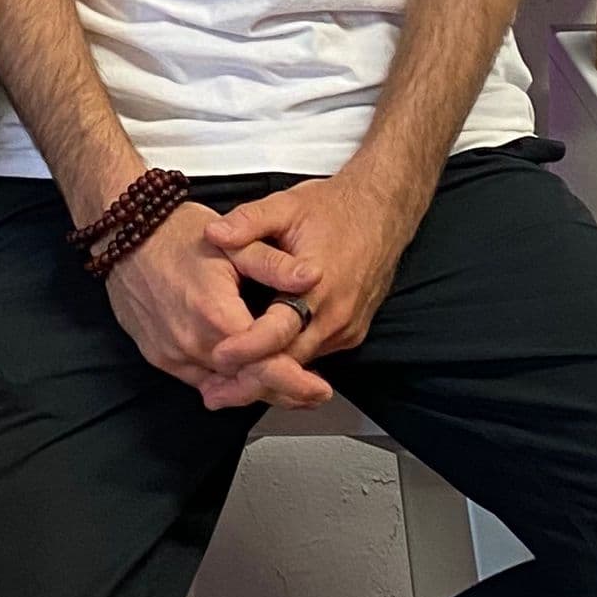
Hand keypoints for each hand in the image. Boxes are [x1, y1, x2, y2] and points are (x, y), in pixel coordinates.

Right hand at [103, 199, 331, 410]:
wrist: (125, 233)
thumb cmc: (176, 233)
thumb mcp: (233, 242)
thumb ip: (274, 265)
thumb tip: (312, 276)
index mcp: (216, 315)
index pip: (265, 366)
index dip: (297, 382)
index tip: (320, 389)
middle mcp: (192, 343)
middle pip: (247, 385)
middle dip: (283, 391)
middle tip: (312, 392)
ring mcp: (172, 354)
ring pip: (224, 388)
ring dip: (254, 388)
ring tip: (285, 383)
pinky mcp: (159, 356)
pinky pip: (199, 380)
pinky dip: (225, 381)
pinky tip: (243, 374)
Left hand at [200, 166, 423, 365]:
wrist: (382, 211)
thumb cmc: (336, 209)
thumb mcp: (285, 206)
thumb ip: (248, 221)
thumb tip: (214, 234)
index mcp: (318, 286)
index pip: (279, 331)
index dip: (247, 347)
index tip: (218, 356)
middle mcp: (335, 315)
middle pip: (289, 361)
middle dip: (251, 376)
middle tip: (214, 390)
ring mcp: (346, 328)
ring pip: (302, 363)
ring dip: (269, 373)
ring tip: (228, 384)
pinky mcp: (351, 332)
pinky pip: (315, 354)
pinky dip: (289, 361)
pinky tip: (262, 365)